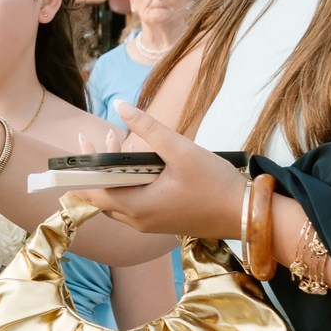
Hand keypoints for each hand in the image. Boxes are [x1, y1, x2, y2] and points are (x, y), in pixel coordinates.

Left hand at [79, 102, 241, 241]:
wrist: (247, 213)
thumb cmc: (216, 184)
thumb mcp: (181, 150)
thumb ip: (149, 128)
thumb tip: (121, 105)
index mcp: (138, 207)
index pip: (94, 192)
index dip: (83, 169)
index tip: (83, 143)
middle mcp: (139, 221)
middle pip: (103, 197)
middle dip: (98, 167)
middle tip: (106, 137)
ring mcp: (151, 224)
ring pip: (119, 201)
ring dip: (115, 175)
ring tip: (123, 144)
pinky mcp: (163, 222)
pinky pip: (135, 204)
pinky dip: (130, 184)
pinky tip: (143, 164)